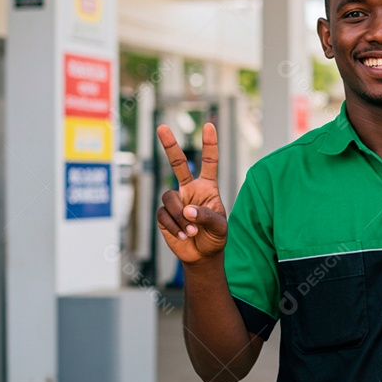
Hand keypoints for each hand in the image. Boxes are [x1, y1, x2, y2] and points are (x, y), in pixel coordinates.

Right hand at [156, 123, 227, 264]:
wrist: (202, 256)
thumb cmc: (215, 237)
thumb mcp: (220, 227)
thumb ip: (206, 216)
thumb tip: (187, 211)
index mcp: (208, 187)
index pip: (209, 162)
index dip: (210, 144)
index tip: (209, 125)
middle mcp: (190, 190)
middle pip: (178, 164)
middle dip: (170, 145)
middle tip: (161, 127)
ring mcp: (176, 201)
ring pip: (169, 197)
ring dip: (180, 217)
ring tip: (192, 232)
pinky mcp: (164, 215)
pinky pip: (163, 215)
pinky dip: (174, 227)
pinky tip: (183, 236)